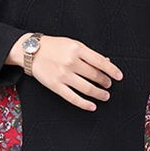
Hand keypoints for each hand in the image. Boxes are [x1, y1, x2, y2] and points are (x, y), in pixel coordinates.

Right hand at [8, 34, 122, 110]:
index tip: (119, 77)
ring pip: (87, 88)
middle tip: (109, 84)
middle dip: (105, 82)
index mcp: (77, 49)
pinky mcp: (56, 86)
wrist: (30, 51)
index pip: (101, 62)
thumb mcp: (72, 44)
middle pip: (95, 75)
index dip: (112, 70)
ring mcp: (63, 75)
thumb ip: (89, 54)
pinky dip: (85, 104)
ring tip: (105, 95)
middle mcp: (71, 62)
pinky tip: (92, 106)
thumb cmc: (53, 46)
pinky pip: (73, 98)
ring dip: (99, 93)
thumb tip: (106, 61)